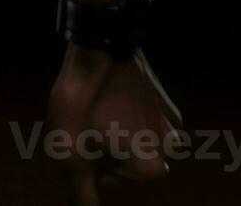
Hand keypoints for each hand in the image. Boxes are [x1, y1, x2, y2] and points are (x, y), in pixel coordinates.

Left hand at [46, 44, 183, 205]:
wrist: (98, 48)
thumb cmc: (84, 103)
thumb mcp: (71, 153)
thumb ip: (82, 192)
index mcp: (152, 165)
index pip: (111, 178)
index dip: (88, 160)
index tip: (79, 140)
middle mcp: (169, 146)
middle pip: (127, 159)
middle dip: (105, 147)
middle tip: (84, 122)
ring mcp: (168, 119)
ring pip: (138, 139)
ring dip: (117, 130)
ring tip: (95, 108)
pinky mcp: (162, 96)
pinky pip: (143, 115)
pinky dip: (127, 110)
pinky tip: (109, 93)